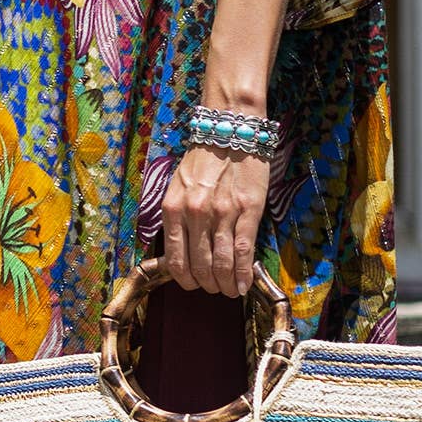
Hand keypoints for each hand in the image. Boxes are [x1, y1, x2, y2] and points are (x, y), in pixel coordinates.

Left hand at [162, 145, 270, 297]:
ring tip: (231, 291)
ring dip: (227, 285)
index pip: (176, 260)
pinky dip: (244, 274)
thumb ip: (178, 219)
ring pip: (222, 263)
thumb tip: (183, 254)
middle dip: (208, 285)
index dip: (186, 280)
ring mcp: (222, 213)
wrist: (230, 130)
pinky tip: (245, 284)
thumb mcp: (178, 188)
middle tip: (216, 290)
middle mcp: (195, 214)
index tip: (194, 286)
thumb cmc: (204, 159)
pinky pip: (244, 251)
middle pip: (200, 266)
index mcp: (173, 209)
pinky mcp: (248, 210)